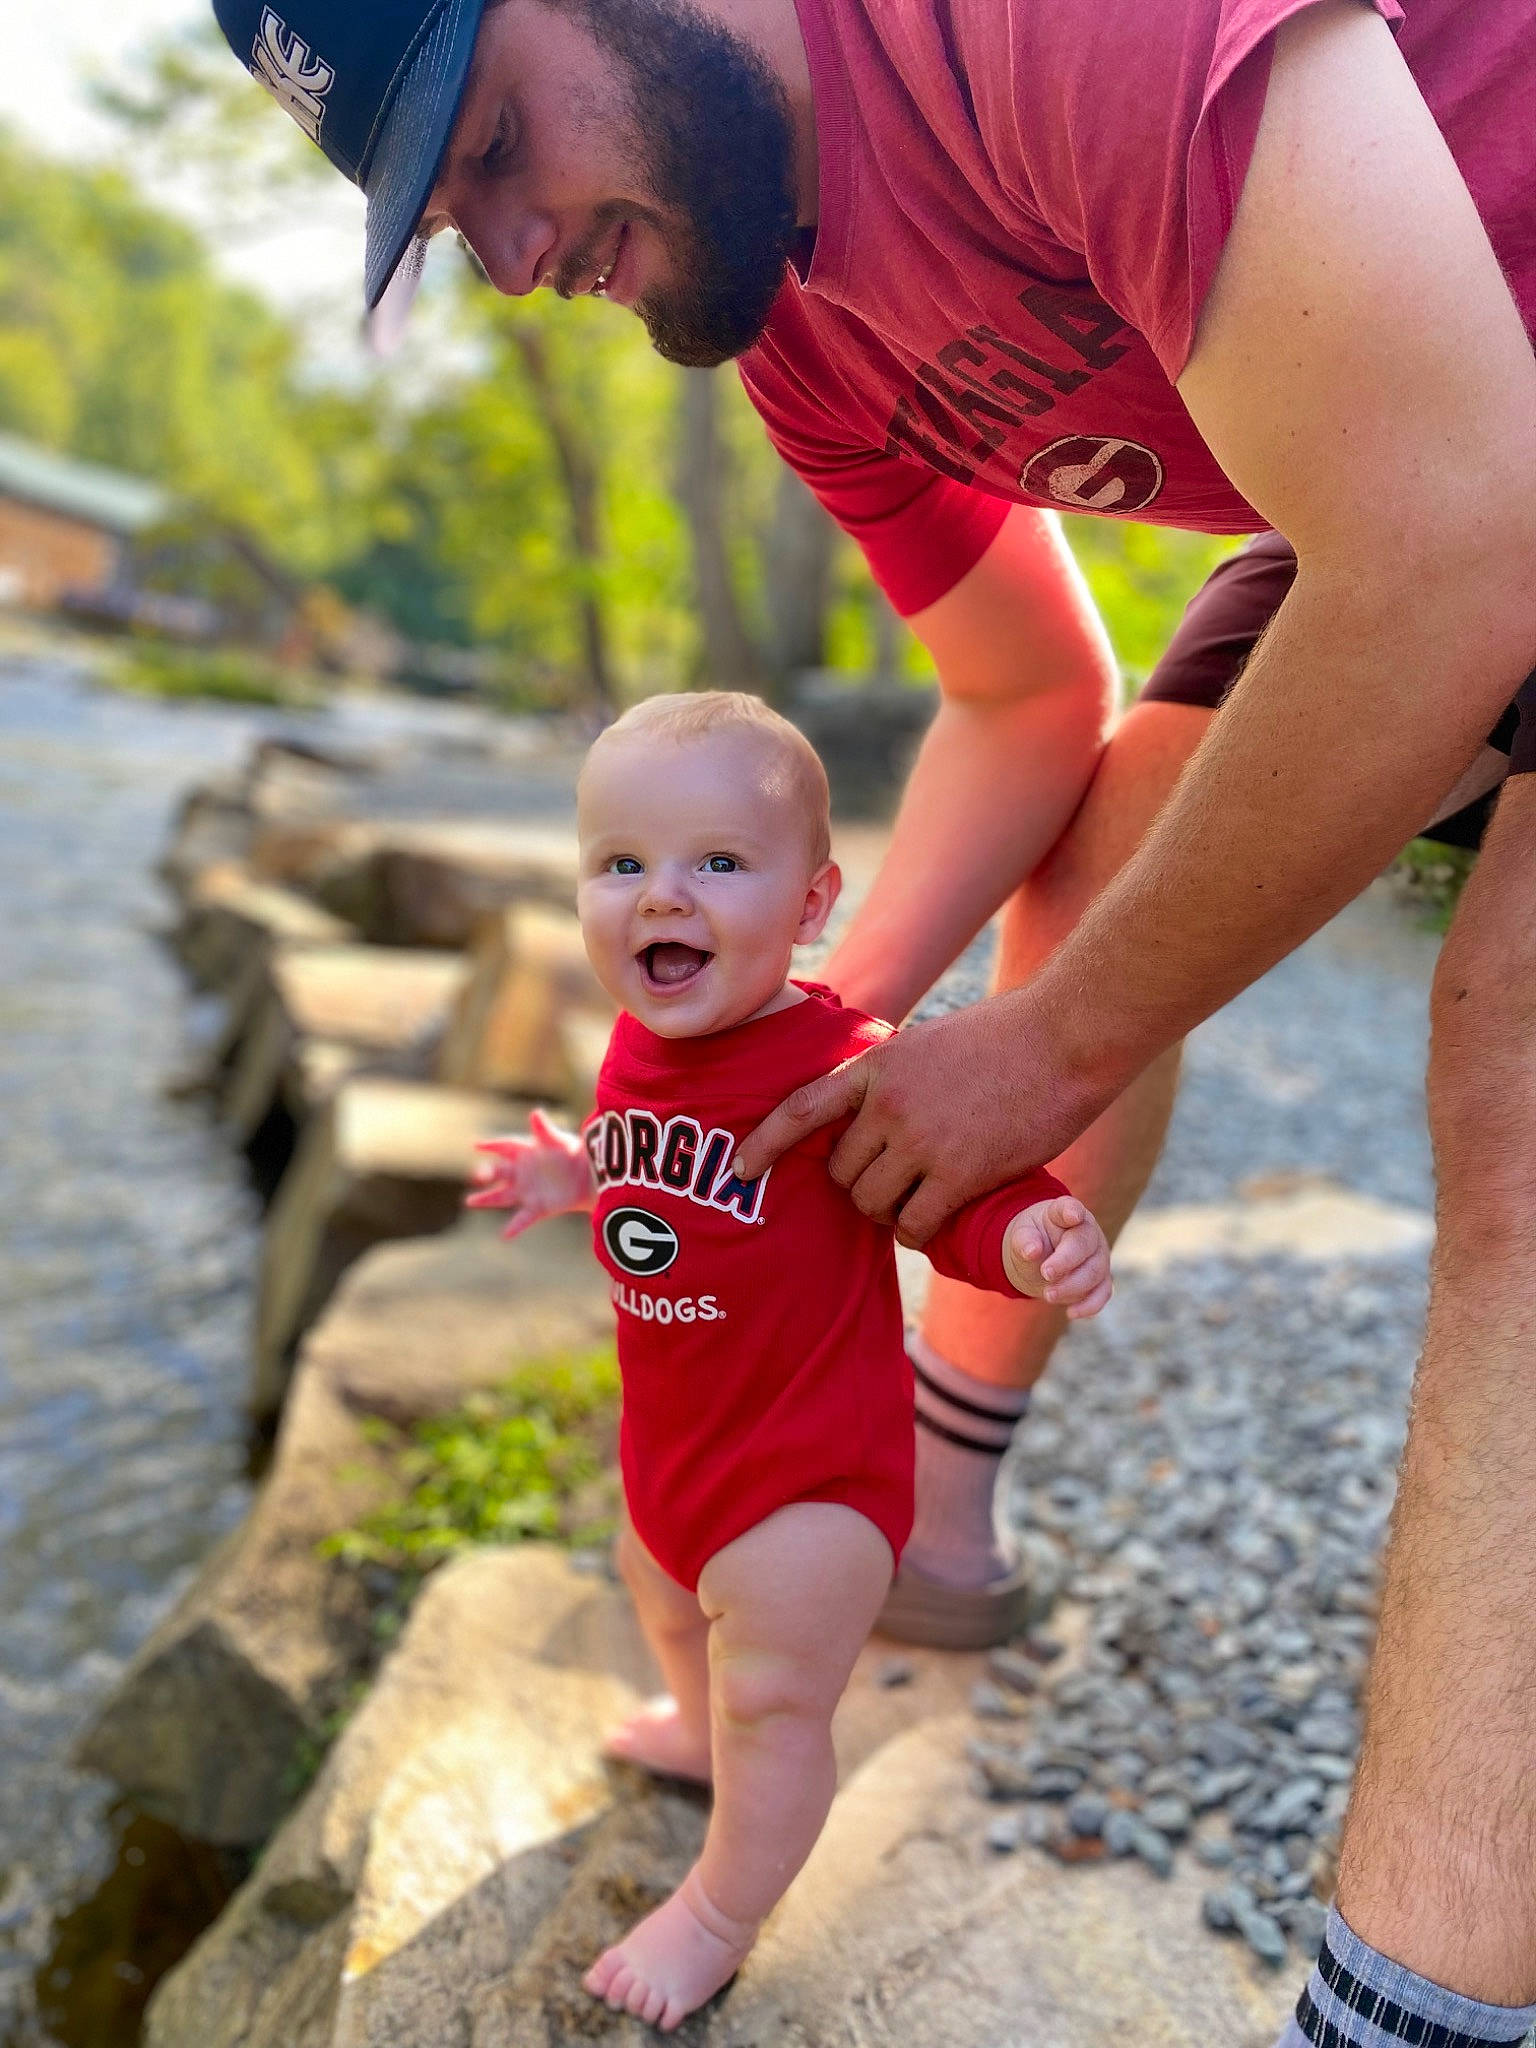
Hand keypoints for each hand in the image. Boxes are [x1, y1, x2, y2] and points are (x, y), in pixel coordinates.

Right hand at [465, 1109, 593, 1238]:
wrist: (588, 1178)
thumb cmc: (572, 1153)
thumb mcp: (559, 1141)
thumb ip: (545, 1130)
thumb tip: (535, 1114)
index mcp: (525, 1151)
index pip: (505, 1146)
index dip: (492, 1145)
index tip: (477, 1144)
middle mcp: (521, 1171)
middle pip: (499, 1172)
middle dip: (487, 1172)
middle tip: (478, 1174)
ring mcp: (527, 1190)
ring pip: (502, 1196)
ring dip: (486, 1199)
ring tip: (469, 1201)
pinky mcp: (537, 1207)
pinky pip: (523, 1218)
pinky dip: (514, 1227)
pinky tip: (504, 1235)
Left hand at [733, 989, 1115, 1247]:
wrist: (1065, 1038)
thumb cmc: (1008, 1038)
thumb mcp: (930, 1044)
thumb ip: (895, 1078)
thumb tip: (875, 1112)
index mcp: (876, 1067)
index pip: (801, 1110)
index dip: (764, 1143)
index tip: (740, 1168)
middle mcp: (888, 1105)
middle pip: (840, 1172)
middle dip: (857, 1186)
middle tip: (888, 1187)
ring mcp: (921, 1140)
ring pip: (872, 1203)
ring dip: (888, 1212)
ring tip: (915, 1203)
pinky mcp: (959, 1173)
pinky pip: (914, 1223)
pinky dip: (916, 1232)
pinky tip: (931, 1223)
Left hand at [1002, 1196, 1110, 1318]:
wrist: (1041, 1256)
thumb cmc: (1033, 1239)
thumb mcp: (1021, 1235)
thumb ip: (1024, 1240)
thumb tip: (1032, 1251)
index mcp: (1064, 1213)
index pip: (1069, 1209)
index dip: (1071, 1212)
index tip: (1072, 1216)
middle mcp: (1087, 1231)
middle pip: (1084, 1245)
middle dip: (1065, 1262)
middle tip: (1045, 1273)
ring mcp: (1098, 1255)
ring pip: (1095, 1272)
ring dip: (1073, 1287)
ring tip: (1048, 1295)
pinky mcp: (1102, 1278)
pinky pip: (1103, 1292)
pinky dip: (1090, 1305)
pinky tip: (1071, 1313)